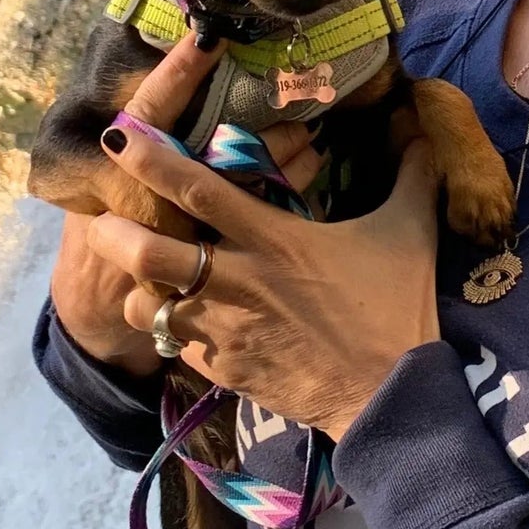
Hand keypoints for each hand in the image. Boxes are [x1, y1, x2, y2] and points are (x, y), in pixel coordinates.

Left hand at [85, 33, 442, 439]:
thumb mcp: (408, 233)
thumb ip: (412, 176)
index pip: (196, 188)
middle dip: (112, 232)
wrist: (390, 396)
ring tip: (141, 278)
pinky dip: (171, 330)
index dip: (151, 159)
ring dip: (136, 288)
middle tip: (104, 220)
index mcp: (271, 238)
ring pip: (146, 305)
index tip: (119, 135)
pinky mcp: (223, 370)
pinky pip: (175, 345)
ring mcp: (223, 329)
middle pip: (147, 251)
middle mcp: (235, 280)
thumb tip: (424, 131)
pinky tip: (185, 322)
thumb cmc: (397, 308)